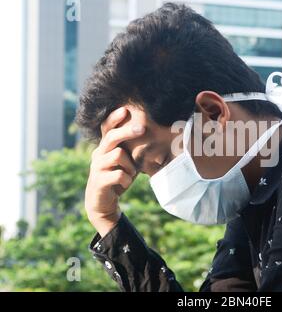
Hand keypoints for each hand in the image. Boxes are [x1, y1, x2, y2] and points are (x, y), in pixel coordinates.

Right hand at [85, 107, 144, 236]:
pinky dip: (126, 179)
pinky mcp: (98, 181)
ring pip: (117, 155)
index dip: (114, 118)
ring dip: (130, 165)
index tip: (126, 109)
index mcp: (104, 148)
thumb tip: (154, 136)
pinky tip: (125, 184)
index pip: (106, 128)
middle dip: (127, 131)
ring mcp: (96, 167)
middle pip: (111, 137)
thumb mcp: (126, 163)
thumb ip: (133, 151)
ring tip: (130, 175)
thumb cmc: (117, 178)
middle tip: (142, 128)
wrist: (102, 202)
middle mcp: (98, 154)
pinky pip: (119, 174)